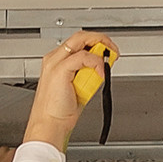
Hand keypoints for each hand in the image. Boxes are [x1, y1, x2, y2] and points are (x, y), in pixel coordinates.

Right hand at [24, 31, 116, 152]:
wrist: (49, 125)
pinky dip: (96, 62)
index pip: (78, 43)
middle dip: (100, 39)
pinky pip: (83, 57)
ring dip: (100, 48)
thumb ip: (88, 76)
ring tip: (109, 60)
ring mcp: (56, 63)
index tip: (108, 52)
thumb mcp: (79, 88)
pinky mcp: (60, 70)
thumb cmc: (59, 112)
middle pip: (80, 36)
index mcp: (56, 62)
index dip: (95, 43)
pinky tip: (101, 72)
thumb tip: (101, 69)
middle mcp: (54, 59)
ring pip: (81, 40)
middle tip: (112, 50)